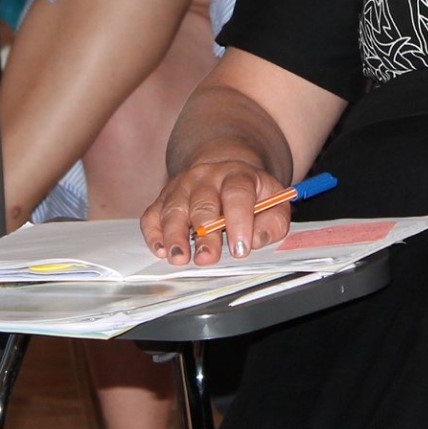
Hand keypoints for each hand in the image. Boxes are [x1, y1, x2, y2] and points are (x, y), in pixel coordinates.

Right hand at [141, 157, 288, 265]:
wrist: (224, 170)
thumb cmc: (251, 194)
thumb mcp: (274, 202)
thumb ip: (274, 222)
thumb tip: (257, 239)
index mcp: (238, 174)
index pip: (238, 193)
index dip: (239, 220)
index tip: (240, 249)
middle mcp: (207, 176)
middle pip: (203, 203)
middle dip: (205, 233)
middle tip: (207, 258)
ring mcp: (182, 185)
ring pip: (174, 208)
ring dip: (175, 235)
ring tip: (179, 257)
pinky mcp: (164, 197)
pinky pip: (153, 214)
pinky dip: (154, 233)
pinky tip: (160, 249)